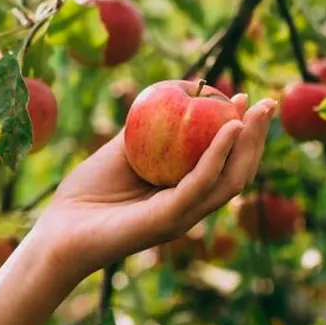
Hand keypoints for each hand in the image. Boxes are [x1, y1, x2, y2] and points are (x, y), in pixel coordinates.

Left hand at [32, 94, 275, 278]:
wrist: (58, 231)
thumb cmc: (86, 194)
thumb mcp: (121, 151)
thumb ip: (146, 128)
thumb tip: (170, 93)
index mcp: (184, 194)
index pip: (225, 163)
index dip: (241, 133)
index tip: (246, 99)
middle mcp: (190, 207)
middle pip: (237, 172)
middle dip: (257, 137)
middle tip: (267, 104)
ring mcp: (182, 216)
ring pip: (229, 180)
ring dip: (247, 144)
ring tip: (255, 113)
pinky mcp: (169, 220)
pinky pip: (200, 184)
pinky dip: (217, 155)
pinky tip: (227, 129)